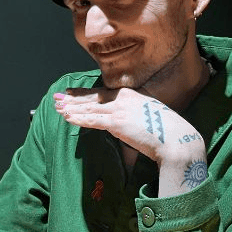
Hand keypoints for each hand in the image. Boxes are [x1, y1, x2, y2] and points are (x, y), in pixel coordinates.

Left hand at [54, 87, 207, 195]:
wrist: (174, 139)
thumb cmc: (165, 131)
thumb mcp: (148, 117)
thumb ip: (133, 118)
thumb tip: (123, 127)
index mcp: (131, 95)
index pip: (102, 93)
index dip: (84, 93)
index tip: (71, 92)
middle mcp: (123, 98)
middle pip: (92, 98)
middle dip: (72, 98)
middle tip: (57, 97)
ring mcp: (120, 110)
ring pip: (89, 109)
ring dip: (71, 108)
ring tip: (57, 107)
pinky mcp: (117, 123)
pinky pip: (93, 120)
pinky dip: (78, 119)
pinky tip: (67, 117)